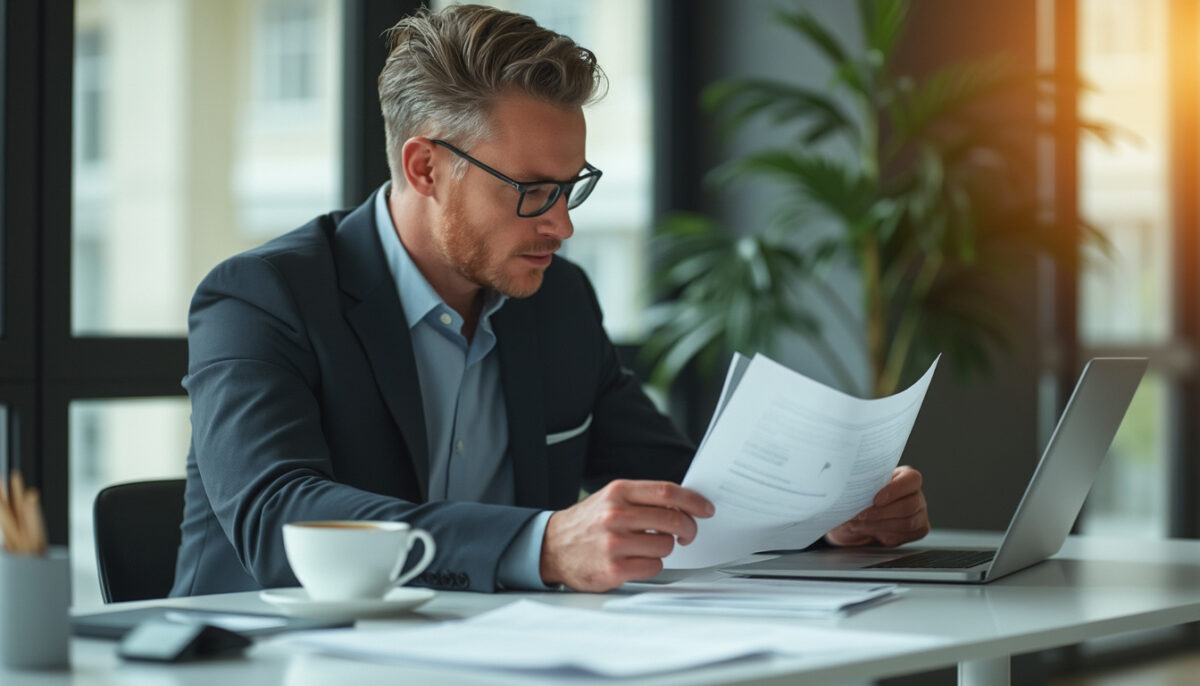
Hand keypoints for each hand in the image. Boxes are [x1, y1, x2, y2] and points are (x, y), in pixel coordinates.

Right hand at [539, 479, 714, 591]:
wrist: (551, 546)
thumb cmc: (587, 523)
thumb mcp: (610, 499)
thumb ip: (642, 499)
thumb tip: (683, 505)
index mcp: (618, 493)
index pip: (667, 493)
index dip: (693, 501)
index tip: (706, 509)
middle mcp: (616, 515)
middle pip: (673, 520)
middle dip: (688, 528)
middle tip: (687, 534)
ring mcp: (614, 543)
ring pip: (665, 546)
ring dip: (663, 549)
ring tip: (646, 547)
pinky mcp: (613, 570)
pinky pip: (653, 568)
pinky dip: (651, 566)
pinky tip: (636, 561)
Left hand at [824, 466, 929, 546]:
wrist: (855, 520)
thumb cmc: (858, 500)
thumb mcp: (856, 490)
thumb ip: (857, 489)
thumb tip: (848, 495)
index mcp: (905, 477)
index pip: (911, 479)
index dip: (895, 490)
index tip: (875, 499)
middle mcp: (916, 495)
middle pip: (909, 505)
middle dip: (882, 513)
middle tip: (860, 516)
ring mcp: (920, 514)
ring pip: (907, 523)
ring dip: (879, 525)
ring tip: (858, 525)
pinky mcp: (917, 531)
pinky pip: (904, 537)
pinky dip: (883, 535)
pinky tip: (868, 532)